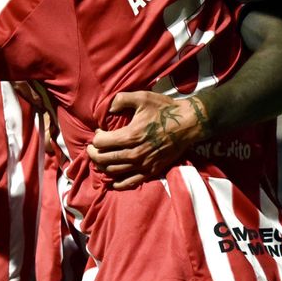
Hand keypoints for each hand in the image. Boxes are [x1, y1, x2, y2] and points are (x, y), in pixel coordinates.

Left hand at [86, 92, 209, 189]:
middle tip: (92, 147)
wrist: (188, 124)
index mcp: (130, 135)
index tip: (99, 131)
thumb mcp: (142, 97)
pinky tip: (113, 180)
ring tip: (101, 159)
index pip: (101, 143)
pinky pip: (131, 182)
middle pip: (103, 159)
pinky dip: (118, 183)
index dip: (96, 137)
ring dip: (102, 166)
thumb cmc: (164, 109)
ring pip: (113, 171)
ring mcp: (143, 164)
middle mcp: (134, 153)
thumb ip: (121, 100)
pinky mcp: (152, 170)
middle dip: (93, 153)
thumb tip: (108, 108)